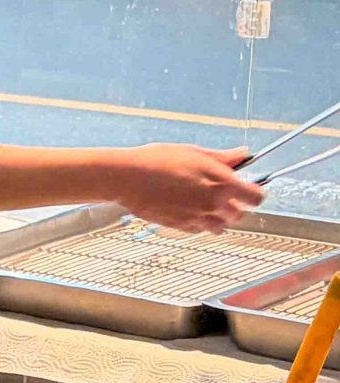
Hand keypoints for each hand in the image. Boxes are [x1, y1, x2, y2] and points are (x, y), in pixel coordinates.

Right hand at [106, 146, 262, 233]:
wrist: (126, 177)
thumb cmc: (157, 160)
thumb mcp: (193, 152)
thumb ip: (222, 158)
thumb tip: (242, 155)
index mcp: (222, 182)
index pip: (256, 197)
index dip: (254, 194)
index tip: (248, 190)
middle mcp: (214, 203)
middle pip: (239, 214)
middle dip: (234, 205)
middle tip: (220, 194)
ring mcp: (198, 217)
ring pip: (221, 226)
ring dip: (217, 217)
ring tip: (203, 204)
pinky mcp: (181, 226)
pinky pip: (200, 230)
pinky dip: (199, 223)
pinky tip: (188, 209)